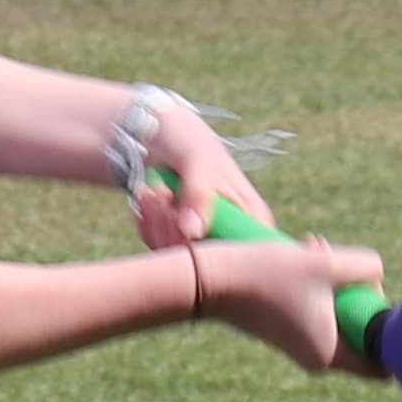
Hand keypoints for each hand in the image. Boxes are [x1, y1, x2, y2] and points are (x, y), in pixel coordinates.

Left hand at [118, 93, 247, 246]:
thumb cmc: (188, 141)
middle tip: (164, 194)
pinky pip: (157, 252)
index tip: (187, 225)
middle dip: (176, 231)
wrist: (156, 134)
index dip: (213, 251)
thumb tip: (192, 233)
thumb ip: (199, 193)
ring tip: (156, 189)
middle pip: (208, 266)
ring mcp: (203, 242)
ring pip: (179, 260)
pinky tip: (148, 197)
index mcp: (254, 219)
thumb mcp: (197, 160)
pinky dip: (147, 224)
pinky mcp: (176, 243)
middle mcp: (232, 236)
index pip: (246, 259)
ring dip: (158, 222)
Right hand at [188, 234, 381, 372]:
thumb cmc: (267, 274)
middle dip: (358, 288)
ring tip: (315, 246)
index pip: (382, 364)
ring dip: (335, 276)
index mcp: (331, 356)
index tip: (384, 300)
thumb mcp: (327, 263)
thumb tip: (377, 274)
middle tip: (341, 259)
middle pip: (361, 326)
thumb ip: (366, 267)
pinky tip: (304, 251)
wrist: (210, 278)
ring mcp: (300, 342)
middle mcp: (317, 356)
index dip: (391, 334)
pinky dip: (317, 280)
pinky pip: (318, 304)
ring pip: (339, 308)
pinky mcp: (286, 326)